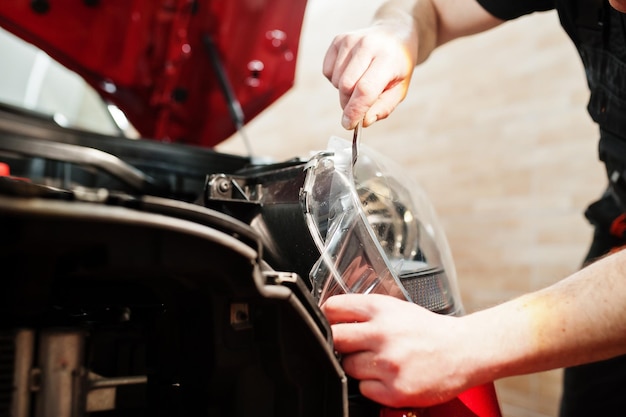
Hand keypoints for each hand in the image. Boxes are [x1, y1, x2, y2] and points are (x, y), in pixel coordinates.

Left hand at [321, 293, 474, 406]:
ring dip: (357, 366)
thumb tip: (332, 317)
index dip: (327, 317)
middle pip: (334, 339)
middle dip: (340, 344)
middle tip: (352, 346)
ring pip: (348, 367)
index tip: (330, 323)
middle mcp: (382, 334)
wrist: (463, 351)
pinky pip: (364, 389)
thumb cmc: (428, 330)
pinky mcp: (394, 390)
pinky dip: (372, 386)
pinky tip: (389, 376)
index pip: (333, 309)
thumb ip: (365, 312)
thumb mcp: (396, 308)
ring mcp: (388, 363)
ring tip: (379, 361)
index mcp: (381, 309)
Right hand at [322, 25, 416, 129]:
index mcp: (387, 58)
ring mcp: (350, 40)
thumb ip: (383, 107)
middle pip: (346, 86)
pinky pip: (328, 71)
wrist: (394, 33)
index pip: (365, 89)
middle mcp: (367, 45)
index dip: (355, 111)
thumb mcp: (400, 89)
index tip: (349, 124)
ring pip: (336, 81)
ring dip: (344, 90)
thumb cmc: (397, 65)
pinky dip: (336, 79)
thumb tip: (363, 121)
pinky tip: (351, 71)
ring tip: (360, 81)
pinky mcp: (338, 39)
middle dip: (348, 103)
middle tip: (359, 106)